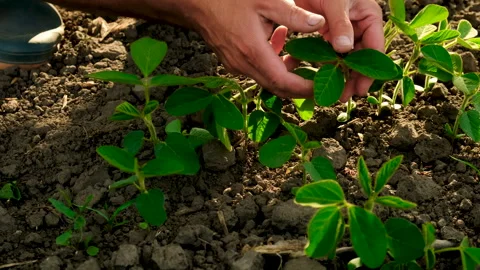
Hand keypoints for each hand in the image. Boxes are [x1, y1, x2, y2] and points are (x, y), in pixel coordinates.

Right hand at [187, 0, 326, 97]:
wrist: (195, 2)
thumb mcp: (266, 0)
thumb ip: (294, 15)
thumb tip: (319, 24)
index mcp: (253, 52)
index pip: (284, 82)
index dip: (305, 89)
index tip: (322, 88)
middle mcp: (243, 65)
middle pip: (277, 87)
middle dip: (300, 87)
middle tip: (320, 80)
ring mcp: (236, 65)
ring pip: (267, 79)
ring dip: (287, 72)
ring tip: (304, 57)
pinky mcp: (232, 61)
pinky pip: (257, 69)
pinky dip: (273, 63)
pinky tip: (279, 40)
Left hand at [294, 0, 384, 101]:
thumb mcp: (336, 1)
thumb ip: (340, 23)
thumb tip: (345, 49)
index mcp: (369, 17)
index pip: (374, 48)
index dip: (369, 71)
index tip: (361, 89)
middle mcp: (359, 26)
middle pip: (360, 58)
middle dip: (353, 78)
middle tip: (344, 97)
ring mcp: (343, 31)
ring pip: (345, 58)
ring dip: (339, 75)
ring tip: (332, 93)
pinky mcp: (327, 33)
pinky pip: (328, 53)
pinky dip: (324, 65)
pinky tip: (318, 78)